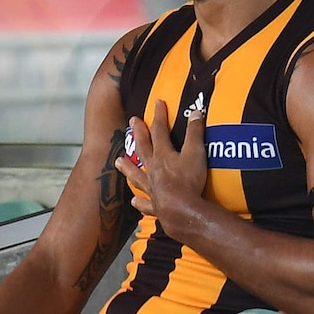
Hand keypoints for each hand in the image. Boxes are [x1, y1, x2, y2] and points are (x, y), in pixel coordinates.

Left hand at [115, 100, 206, 233]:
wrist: (181, 211)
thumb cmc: (188, 181)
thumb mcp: (195, 152)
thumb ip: (195, 132)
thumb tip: (195, 112)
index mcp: (163, 155)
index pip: (159, 130)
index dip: (159, 115)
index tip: (157, 102)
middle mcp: (153, 169)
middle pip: (143, 148)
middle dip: (139, 133)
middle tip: (132, 122)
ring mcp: (152, 188)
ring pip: (137, 175)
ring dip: (128, 167)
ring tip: (118, 161)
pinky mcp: (155, 205)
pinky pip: (145, 202)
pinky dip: (140, 201)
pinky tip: (134, 200)